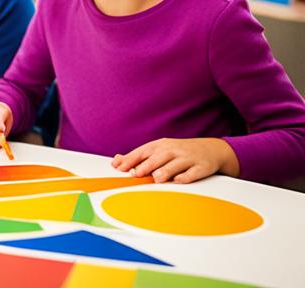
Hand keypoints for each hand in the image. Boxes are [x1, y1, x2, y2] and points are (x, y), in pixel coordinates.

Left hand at [112, 137, 239, 183]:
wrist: (210, 149)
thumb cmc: (178, 152)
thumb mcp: (159, 150)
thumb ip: (139, 157)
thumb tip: (116, 161)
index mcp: (160, 146)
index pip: (143, 152)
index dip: (131, 160)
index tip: (120, 168)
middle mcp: (173, 150)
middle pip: (157, 158)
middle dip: (146, 166)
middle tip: (136, 174)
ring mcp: (187, 158)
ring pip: (174, 165)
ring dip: (164, 172)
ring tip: (156, 179)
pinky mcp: (201, 167)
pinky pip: (192, 173)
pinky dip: (184, 177)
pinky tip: (177, 181)